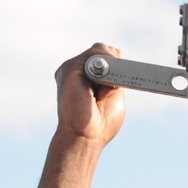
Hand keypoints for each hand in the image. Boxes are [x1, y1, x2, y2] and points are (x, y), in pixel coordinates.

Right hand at [38, 43, 125, 187]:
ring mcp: (72, 68)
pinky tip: (105, 82)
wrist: (85, 136)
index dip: (117, 68)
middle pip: (104, 53)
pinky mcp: (70, 68)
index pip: (106, 59)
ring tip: (103, 93)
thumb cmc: (100, 123)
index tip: (116, 89)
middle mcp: (76, 71)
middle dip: (115, 68)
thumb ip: (115, 74)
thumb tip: (117, 51)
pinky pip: (96, 52)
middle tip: (107, 94)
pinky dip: (108, 64)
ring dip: (112, 69)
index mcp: (85, 78)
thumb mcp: (114, 94)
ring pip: (101, 51)